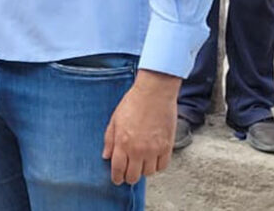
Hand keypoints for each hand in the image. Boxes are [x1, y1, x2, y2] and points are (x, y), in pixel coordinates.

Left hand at [103, 69, 179, 184]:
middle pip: (133, 176)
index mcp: (123, 143)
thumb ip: (109, 140)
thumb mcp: (115, 120)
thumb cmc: (133, 103)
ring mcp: (154, 150)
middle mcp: (138, 150)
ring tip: (141, 162)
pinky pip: (162, 166)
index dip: (116, 178)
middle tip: (128, 172)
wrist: (154, 93)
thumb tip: (106, 156)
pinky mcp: (167, 147)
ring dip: (143, 170)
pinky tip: (153, 159)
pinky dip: (157, 166)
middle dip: (129, 177)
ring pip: (148, 173)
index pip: (118, 170)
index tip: (117, 179)